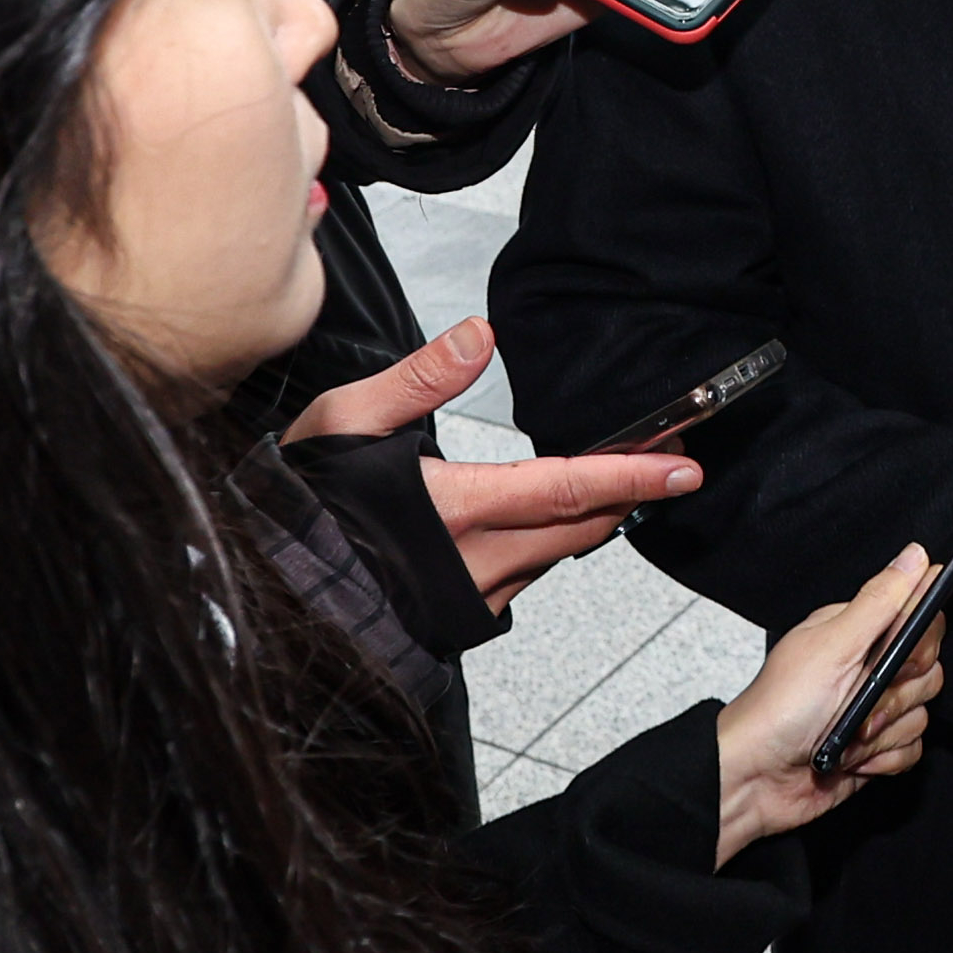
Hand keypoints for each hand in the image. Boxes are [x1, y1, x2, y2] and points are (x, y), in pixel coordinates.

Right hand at [282, 319, 702, 610]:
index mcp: (458, 508)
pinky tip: (547, 517)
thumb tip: (479, 335)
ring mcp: (475, 596)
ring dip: (589, 517)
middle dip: (629, 493)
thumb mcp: (347, 423)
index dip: (632, 475)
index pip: (568, 489)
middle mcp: (479, 561)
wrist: (268, 591)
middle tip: (669, 456)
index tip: (684, 465)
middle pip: (581, 525)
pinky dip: (548, 543)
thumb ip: (419, 378)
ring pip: (556, 552)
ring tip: (617, 477)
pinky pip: (527, 575)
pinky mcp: (466, 616)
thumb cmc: (303, 507)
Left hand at [713, 544, 945, 863]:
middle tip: (857, 704)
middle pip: (928, 672)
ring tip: (845, 736)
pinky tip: (850, 759)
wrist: (757, 778)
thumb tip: (915, 556)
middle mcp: (869, 667)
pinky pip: (912, 748)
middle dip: (894, 697)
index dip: (917, 646)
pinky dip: (882, 759)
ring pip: (921, 713)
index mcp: (858, 632)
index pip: (920, 622)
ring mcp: (873, 708)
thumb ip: (880, 602)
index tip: (892, 661)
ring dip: (883, 734)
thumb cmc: (780, 708)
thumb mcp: (833, 646)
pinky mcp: (877, 747)